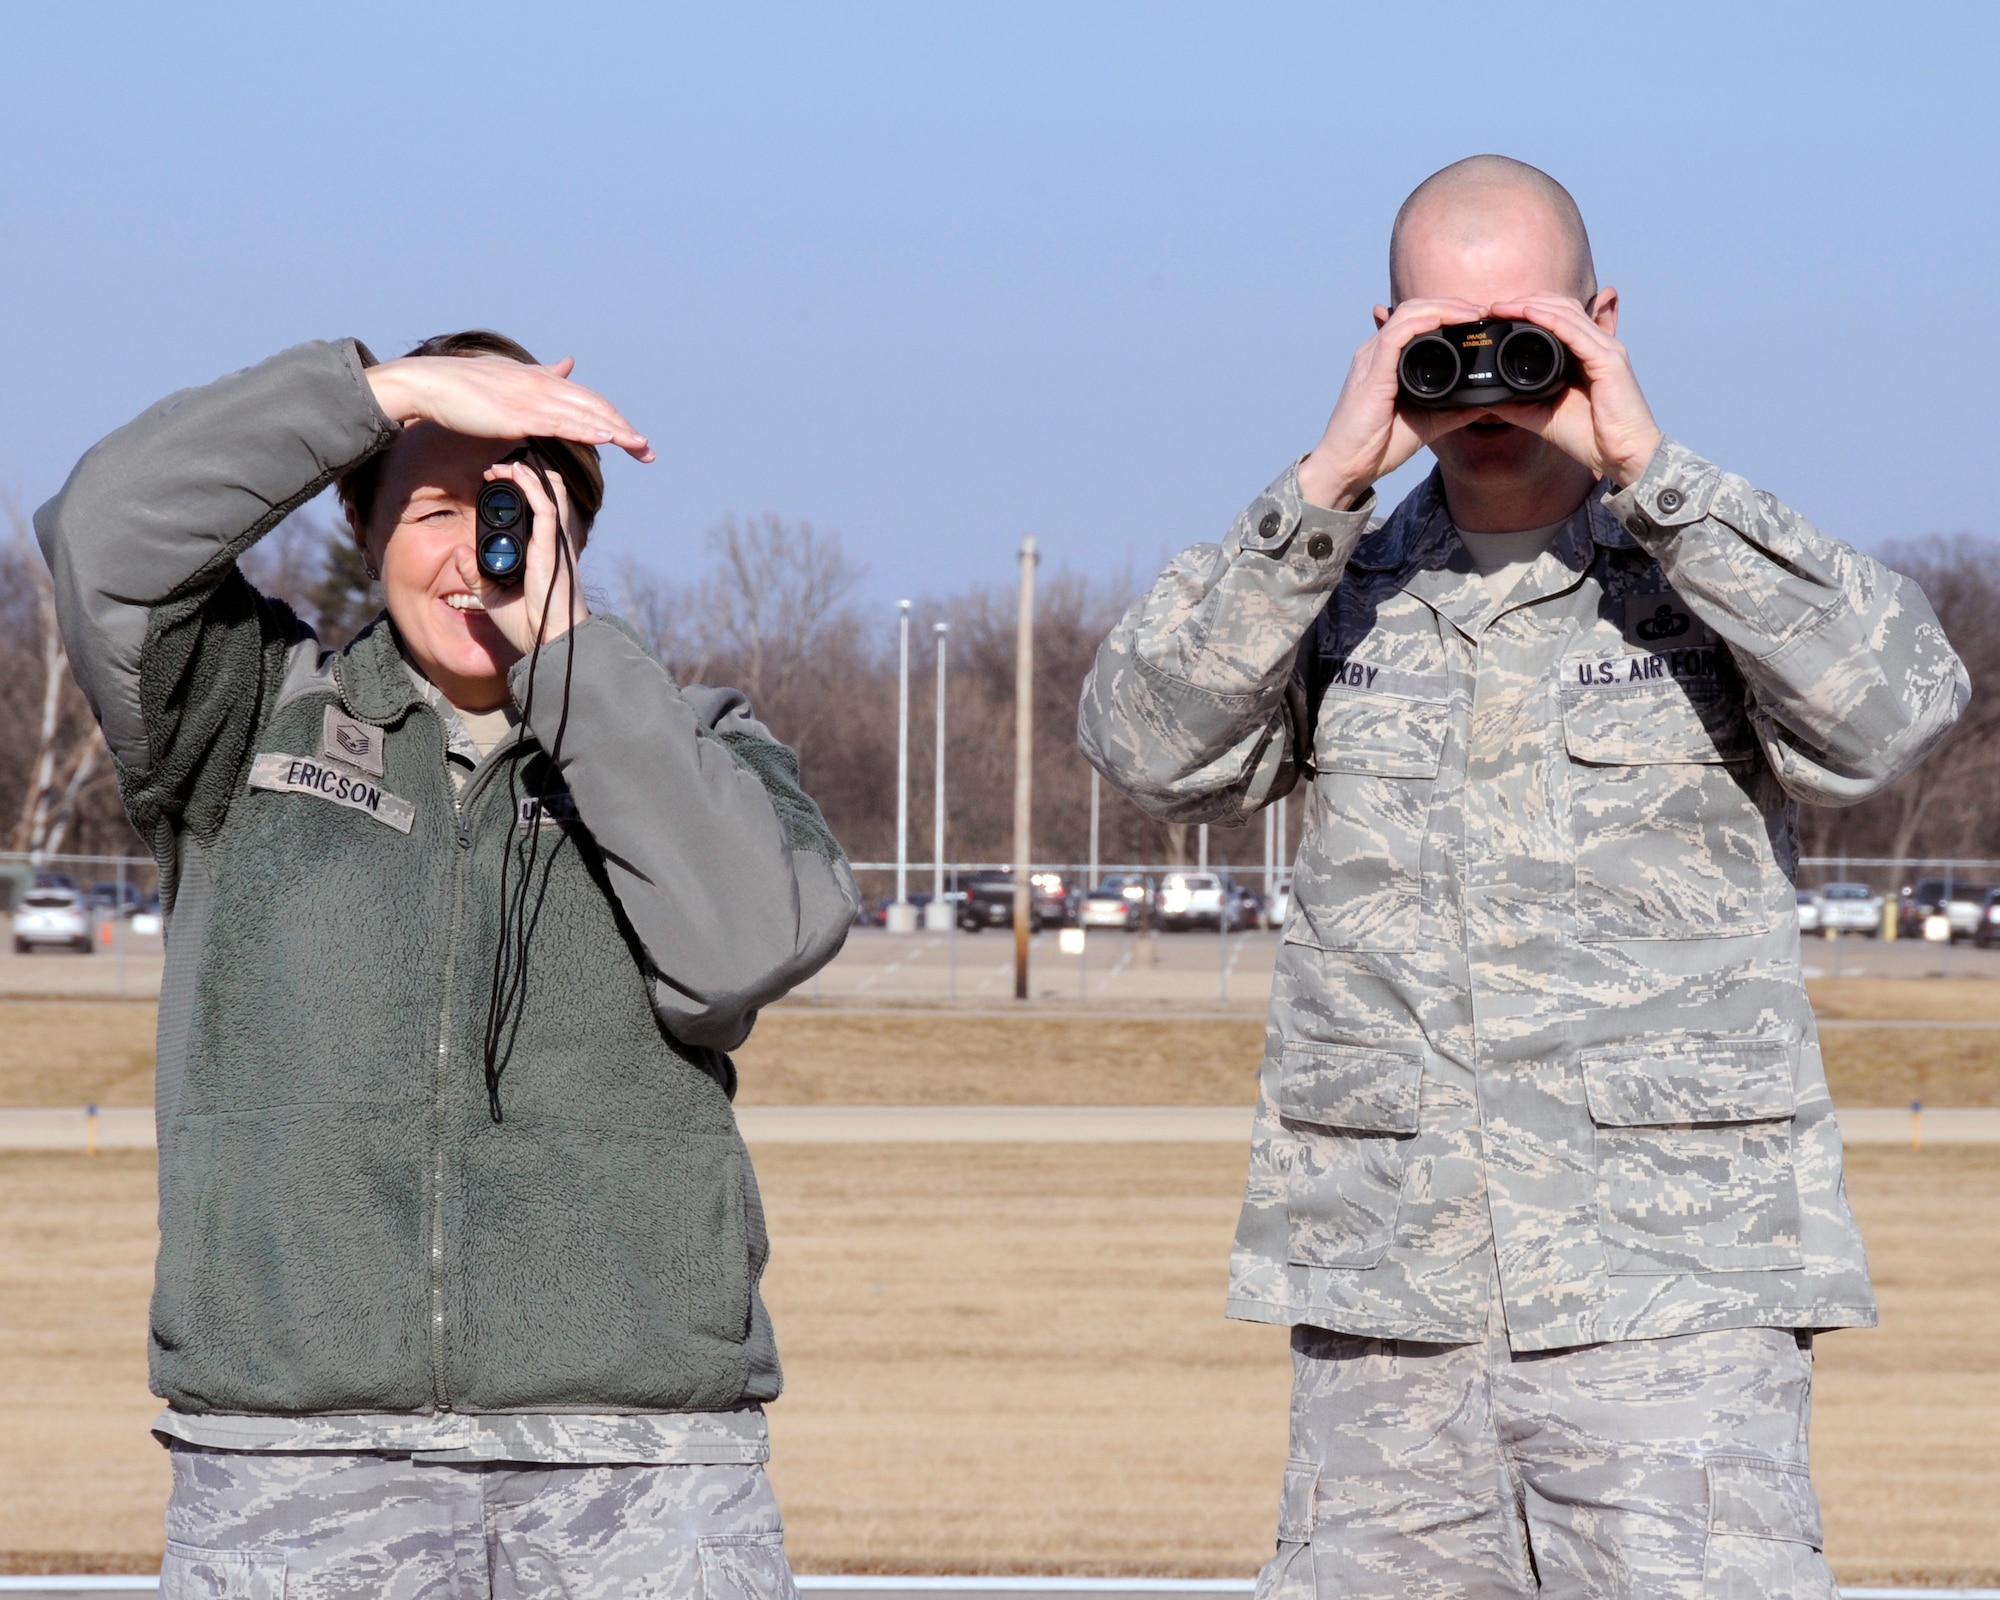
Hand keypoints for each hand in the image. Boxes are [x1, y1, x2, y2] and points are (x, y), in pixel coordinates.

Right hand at [367, 354, 655, 462]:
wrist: (429, 384)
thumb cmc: (464, 386)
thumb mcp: (510, 376)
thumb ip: (542, 375)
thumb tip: (568, 364)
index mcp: (541, 380)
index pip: (588, 400)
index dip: (614, 419)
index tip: (634, 439)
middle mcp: (542, 385)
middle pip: (596, 407)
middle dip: (625, 430)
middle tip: (648, 451)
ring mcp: (532, 398)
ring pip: (585, 414)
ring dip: (617, 432)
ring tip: (640, 448)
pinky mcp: (519, 413)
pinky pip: (561, 423)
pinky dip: (587, 430)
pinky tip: (607, 439)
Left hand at [466, 458, 591, 655]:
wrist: (547, 643)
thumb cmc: (527, 623)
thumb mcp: (492, 594)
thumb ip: (476, 573)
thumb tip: (458, 552)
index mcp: (543, 550)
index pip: (539, 508)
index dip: (520, 488)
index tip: (493, 480)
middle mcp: (552, 541)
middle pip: (550, 493)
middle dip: (525, 474)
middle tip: (497, 468)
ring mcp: (556, 542)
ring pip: (552, 493)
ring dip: (528, 474)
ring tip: (505, 465)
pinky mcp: (553, 547)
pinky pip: (546, 508)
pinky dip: (532, 487)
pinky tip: (517, 474)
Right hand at [1296, 297, 1489, 509]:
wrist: (1349, 466)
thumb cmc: (1378, 445)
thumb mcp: (1427, 421)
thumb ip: (1453, 408)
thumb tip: (1484, 401)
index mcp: (1387, 360)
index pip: (1416, 320)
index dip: (1447, 312)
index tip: (1477, 320)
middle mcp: (1376, 352)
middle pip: (1414, 309)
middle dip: (1450, 304)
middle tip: (1480, 311)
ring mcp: (1371, 359)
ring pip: (1407, 314)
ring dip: (1442, 308)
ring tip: (1471, 314)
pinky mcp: (1371, 371)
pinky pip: (1397, 334)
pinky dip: (1423, 322)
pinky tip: (1445, 322)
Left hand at [1483, 293, 1661, 487]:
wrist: (1621, 455)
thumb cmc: (1590, 437)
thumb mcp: (1543, 415)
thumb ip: (1519, 403)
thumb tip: (1490, 397)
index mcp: (1586, 354)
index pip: (1558, 318)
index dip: (1527, 311)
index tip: (1496, 315)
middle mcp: (1598, 345)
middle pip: (1561, 307)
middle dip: (1526, 301)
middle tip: (1494, 307)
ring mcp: (1606, 349)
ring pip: (1566, 313)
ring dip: (1532, 305)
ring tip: (1502, 307)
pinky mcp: (1608, 359)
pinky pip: (1575, 331)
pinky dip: (1550, 319)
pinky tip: (1528, 313)